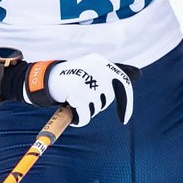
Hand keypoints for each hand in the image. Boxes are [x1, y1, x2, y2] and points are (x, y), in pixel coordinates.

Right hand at [23, 53, 138, 126]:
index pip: (123, 83)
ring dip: (85, 110)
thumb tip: (138, 73)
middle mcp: (96, 68)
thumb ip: (114, 73)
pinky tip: (69, 109)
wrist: (44, 79)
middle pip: (107, 100)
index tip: (124, 119)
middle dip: (96, 105)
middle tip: (81, 99)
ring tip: (74, 101)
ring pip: (96, 108)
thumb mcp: (93, 69)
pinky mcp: (77, 93)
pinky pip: (85, 116)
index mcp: (101, 62)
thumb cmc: (72, 76)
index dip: (126, 103)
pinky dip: (79, 118)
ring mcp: (87, 80)